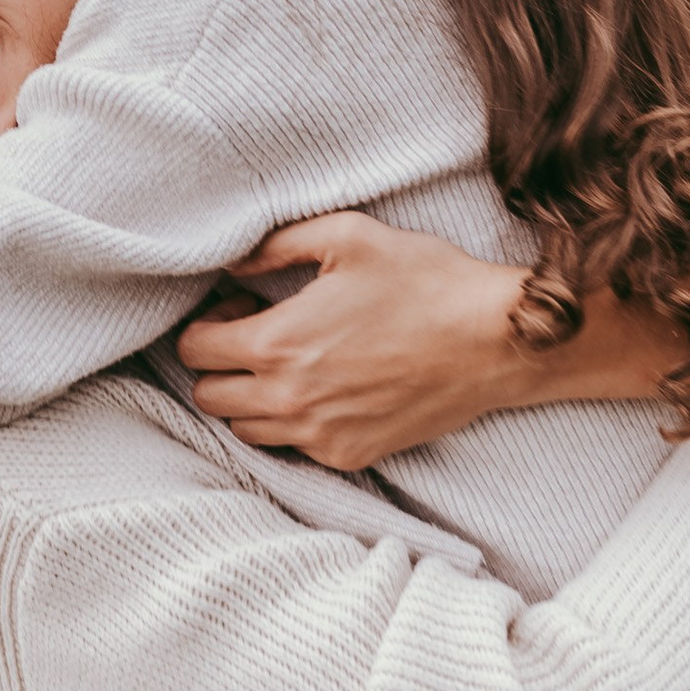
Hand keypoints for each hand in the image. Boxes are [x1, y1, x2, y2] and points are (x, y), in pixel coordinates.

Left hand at [178, 213, 531, 469]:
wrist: (494, 341)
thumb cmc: (426, 281)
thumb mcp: (348, 235)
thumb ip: (276, 246)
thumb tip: (234, 263)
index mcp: (278, 342)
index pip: (195, 350)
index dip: (210, 323)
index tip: (245, 307)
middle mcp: (289, 399)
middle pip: (208, 397)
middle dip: (221, 365)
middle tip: (262, 336)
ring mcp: (319, 434)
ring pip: (245, 430)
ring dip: (253, 398)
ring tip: (294, 366)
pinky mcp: (350, 455)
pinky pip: (295, 448)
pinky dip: (297, 423)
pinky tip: (330, 389)